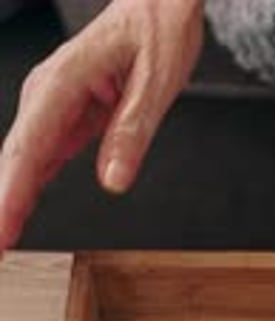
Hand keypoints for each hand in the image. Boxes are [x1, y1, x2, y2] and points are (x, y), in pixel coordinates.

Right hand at [0, 0, 202, 249]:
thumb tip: (114, 181)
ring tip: (2, 242)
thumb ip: (131, 132)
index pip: (29, 147)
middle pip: (15, 158)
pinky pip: (38, 160)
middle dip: (0, 207)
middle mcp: (48, 93)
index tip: (1, 231)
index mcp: (65, 80)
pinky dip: (25, 189)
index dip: (10, 194)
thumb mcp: (157, 82)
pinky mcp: (61, 119)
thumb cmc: (157, 31)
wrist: (158, 4)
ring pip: (22, 162)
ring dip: (8, 202)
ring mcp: (50, 106)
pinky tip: (15, 217)